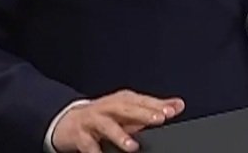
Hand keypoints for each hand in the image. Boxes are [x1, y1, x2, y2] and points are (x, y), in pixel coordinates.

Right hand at [51, 90, 184, 152]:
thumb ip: (153, 108)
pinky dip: (95, 151)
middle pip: (126, 108)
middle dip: (143, 114)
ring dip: (120, 135)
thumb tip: (178, 105)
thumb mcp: (128, 110)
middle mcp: (108, 107)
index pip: (142, 100)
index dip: (156, 105)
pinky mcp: (80, 135)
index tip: (171, 111)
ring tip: (133, 146)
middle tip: (159, 120)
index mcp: (122, 100)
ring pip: (107, 125)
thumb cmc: (105, 116)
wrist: (69, 121)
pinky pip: (88, 145)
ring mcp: (93, 120)